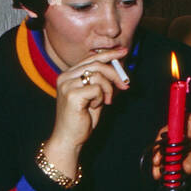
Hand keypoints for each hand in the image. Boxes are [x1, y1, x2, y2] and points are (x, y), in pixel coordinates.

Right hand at [45, 47, 128, 171]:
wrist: (69, 138)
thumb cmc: (82, 119)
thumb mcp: (96, 96)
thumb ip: (103, 82)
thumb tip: (119, 69)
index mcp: (68, 75)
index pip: (91, 58)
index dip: (109, 54)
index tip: (124, 51)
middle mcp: (65, 77)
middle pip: (97, 64)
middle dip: (115, 74)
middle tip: (124, 85)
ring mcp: (67, 85)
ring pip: (98, 75)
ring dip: (108, 89)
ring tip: (105, 101)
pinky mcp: (71, 95)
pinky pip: (97, 88)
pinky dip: (101, 98)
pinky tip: (94, 107)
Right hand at [152, 113, 190, 176]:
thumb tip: (185, 167)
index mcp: (190, 123)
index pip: (170, 130)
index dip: (162, 141)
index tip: (159, 152)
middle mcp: (186, 134)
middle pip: (168, 144)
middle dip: (161, 156)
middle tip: (158, 167)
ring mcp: (189, 147)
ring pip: (172, 156)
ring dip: (166, 166)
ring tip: (161, 176)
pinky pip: (180, 165)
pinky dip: (174, 171)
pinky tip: (170, 177)